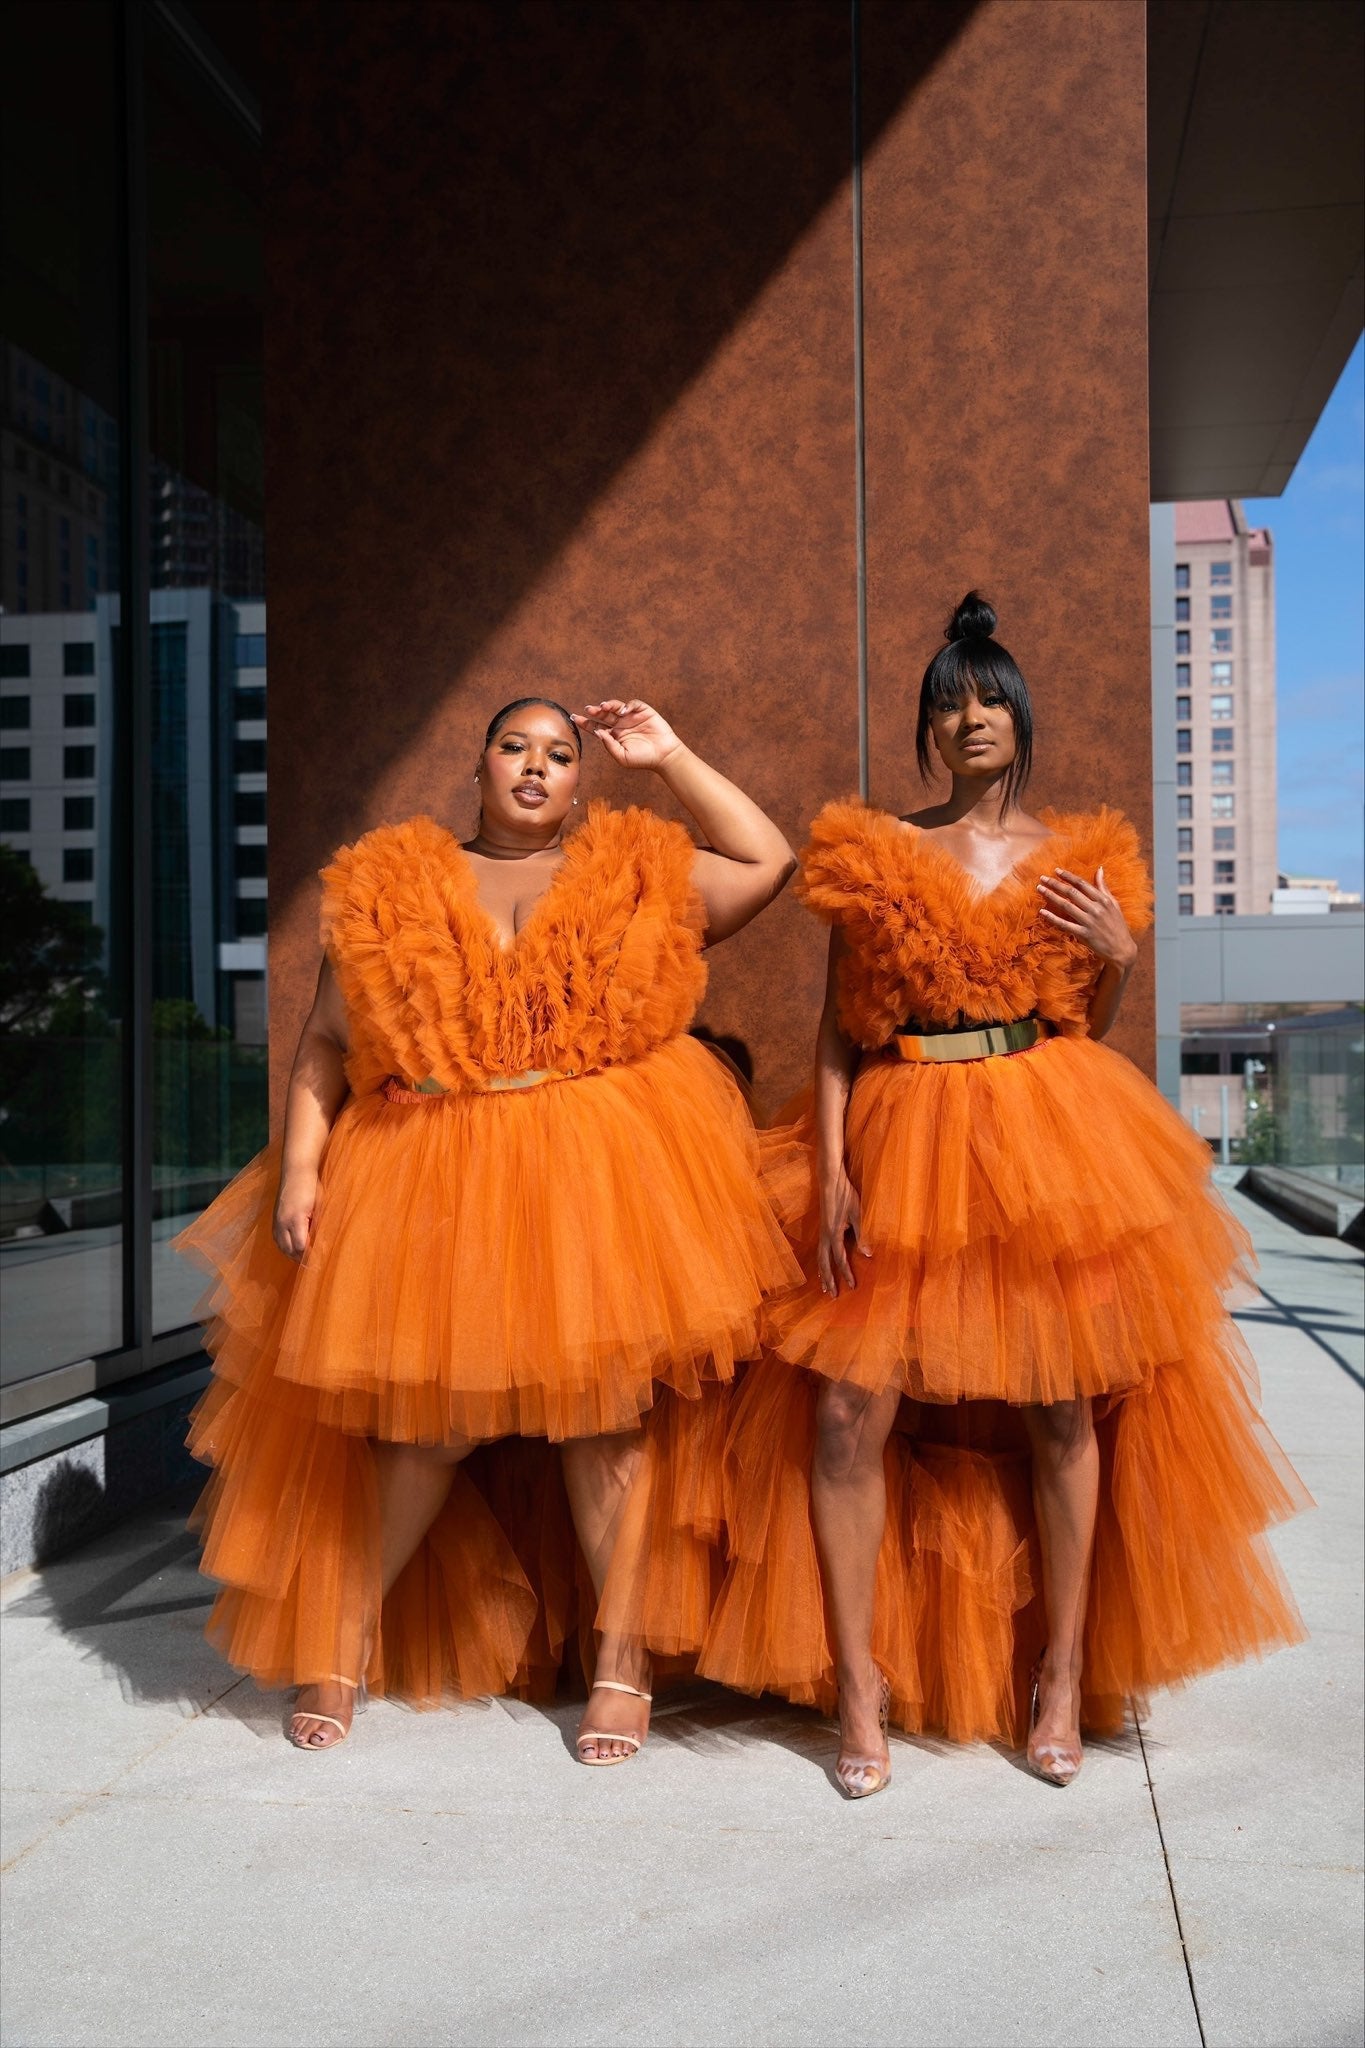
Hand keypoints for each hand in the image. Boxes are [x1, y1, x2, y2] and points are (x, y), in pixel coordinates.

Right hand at [273, 1169, 317, 1259]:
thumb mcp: (319, 1206)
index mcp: (296, 1219)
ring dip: (291, 1254)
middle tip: (312, 1264)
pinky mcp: (274, 1218)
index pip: (301, 1247)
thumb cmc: (312, 1187)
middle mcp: (283, 1222)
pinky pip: (277, 1238)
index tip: (318, 1261)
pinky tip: (292, 1248)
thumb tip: (318, 1242)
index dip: (309, 1256)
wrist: (296, 1171)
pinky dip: (284, 1246)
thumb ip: (317, 1225)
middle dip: (300, 1258)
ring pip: (281, 1246)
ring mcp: (276, 1220)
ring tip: (302, 1259)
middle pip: (289, 1249)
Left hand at [575, 699, 683, 771]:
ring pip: (616, 707)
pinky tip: (624, 712)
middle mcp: (620, 724)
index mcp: (613, 735)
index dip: (585, 722)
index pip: (596, 726)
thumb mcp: (622, 757)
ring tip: (603, 707)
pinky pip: (632, 704)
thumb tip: (598, 732)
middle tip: (589, 710)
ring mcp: (631, 717)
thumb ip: (609, 745)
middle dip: (595, 711)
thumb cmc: (642, 759)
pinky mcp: (643, 711)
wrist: (664, 756)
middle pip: (603, 715)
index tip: (575, 718)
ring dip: (608, 705)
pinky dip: (627, 706)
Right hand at [817, 1166, 871, 1296]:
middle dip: (829, 1280)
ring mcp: (822, 1232)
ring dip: (823, 1273)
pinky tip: (823, 1265)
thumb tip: (868, 1255)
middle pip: (825, 1263)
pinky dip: (821, 1262)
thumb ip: (862, 1234)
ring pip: (819, 1258)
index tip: (853, 1287)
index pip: (840, 1260)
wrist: (830, 1180)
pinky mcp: (822, 1227)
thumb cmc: (845, 1195)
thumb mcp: (857, 1214)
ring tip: (825, 1286)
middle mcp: (825, 1236)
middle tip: (832, 1296)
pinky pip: (820, 1250)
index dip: (847, 1274)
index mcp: (833, 1234)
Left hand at [1037, 866, 1136, 968]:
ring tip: (1040, 889)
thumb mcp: (1113, 904)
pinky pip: (1064, 924)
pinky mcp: (1084, 934)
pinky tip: (1042, 912)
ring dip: (1051, 896)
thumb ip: (1103, 887)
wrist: (1121, 949)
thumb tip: (1099, 868)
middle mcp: (1096, 909)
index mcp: (1103, 900)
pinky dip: (1052, 918)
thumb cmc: (1117, 924)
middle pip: (1071, 893)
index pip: (1082, 884)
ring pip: (1066, 905)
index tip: (1056, 871)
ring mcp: (1089, 922)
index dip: (1068, 876)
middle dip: (1055, 884)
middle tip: (1042, 878)